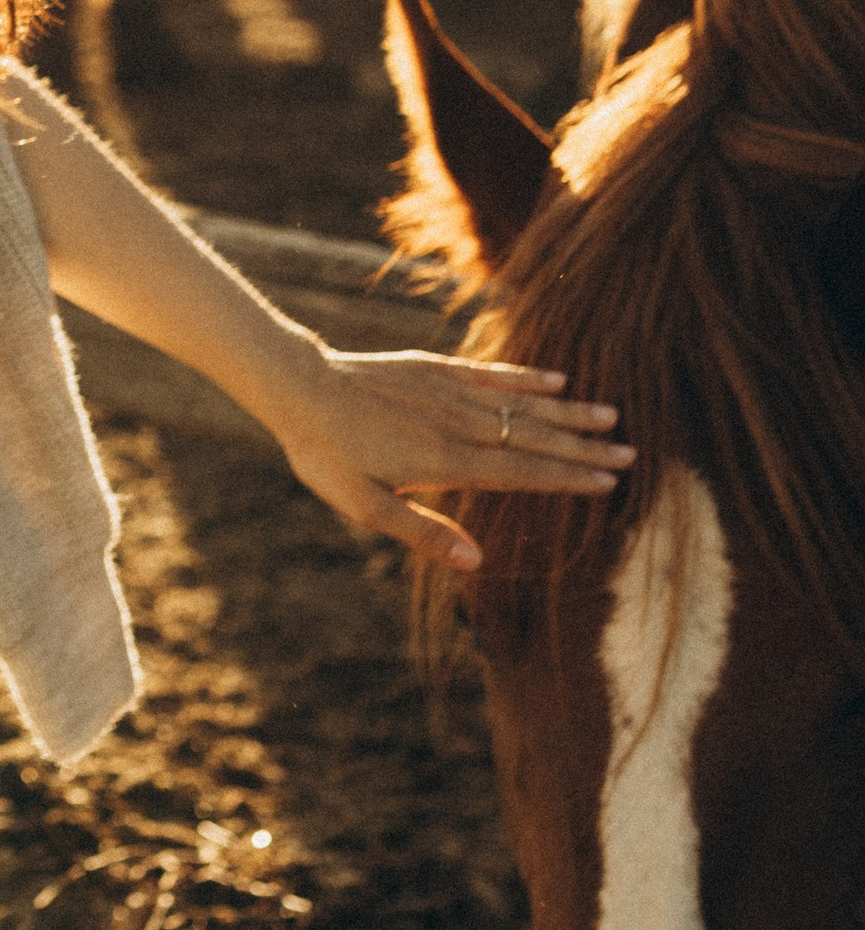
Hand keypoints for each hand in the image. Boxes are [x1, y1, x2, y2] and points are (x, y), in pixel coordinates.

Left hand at [269, 343, 627, 573]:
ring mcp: (449, 391)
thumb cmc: (327, 456)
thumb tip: (476, 561)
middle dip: (583, 449)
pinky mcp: (436, 368)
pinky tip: (557, 381)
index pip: (522, 472)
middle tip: (631, 454)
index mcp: (446, 461)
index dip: (566, 478)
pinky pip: (491, 373)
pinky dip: (526, 378)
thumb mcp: (365, 507)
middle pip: (533, 438)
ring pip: (520, 404)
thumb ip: (423, 532)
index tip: (608, 483)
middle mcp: (457, 423)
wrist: (299, 388)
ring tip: (609, 417)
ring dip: (566, 413)